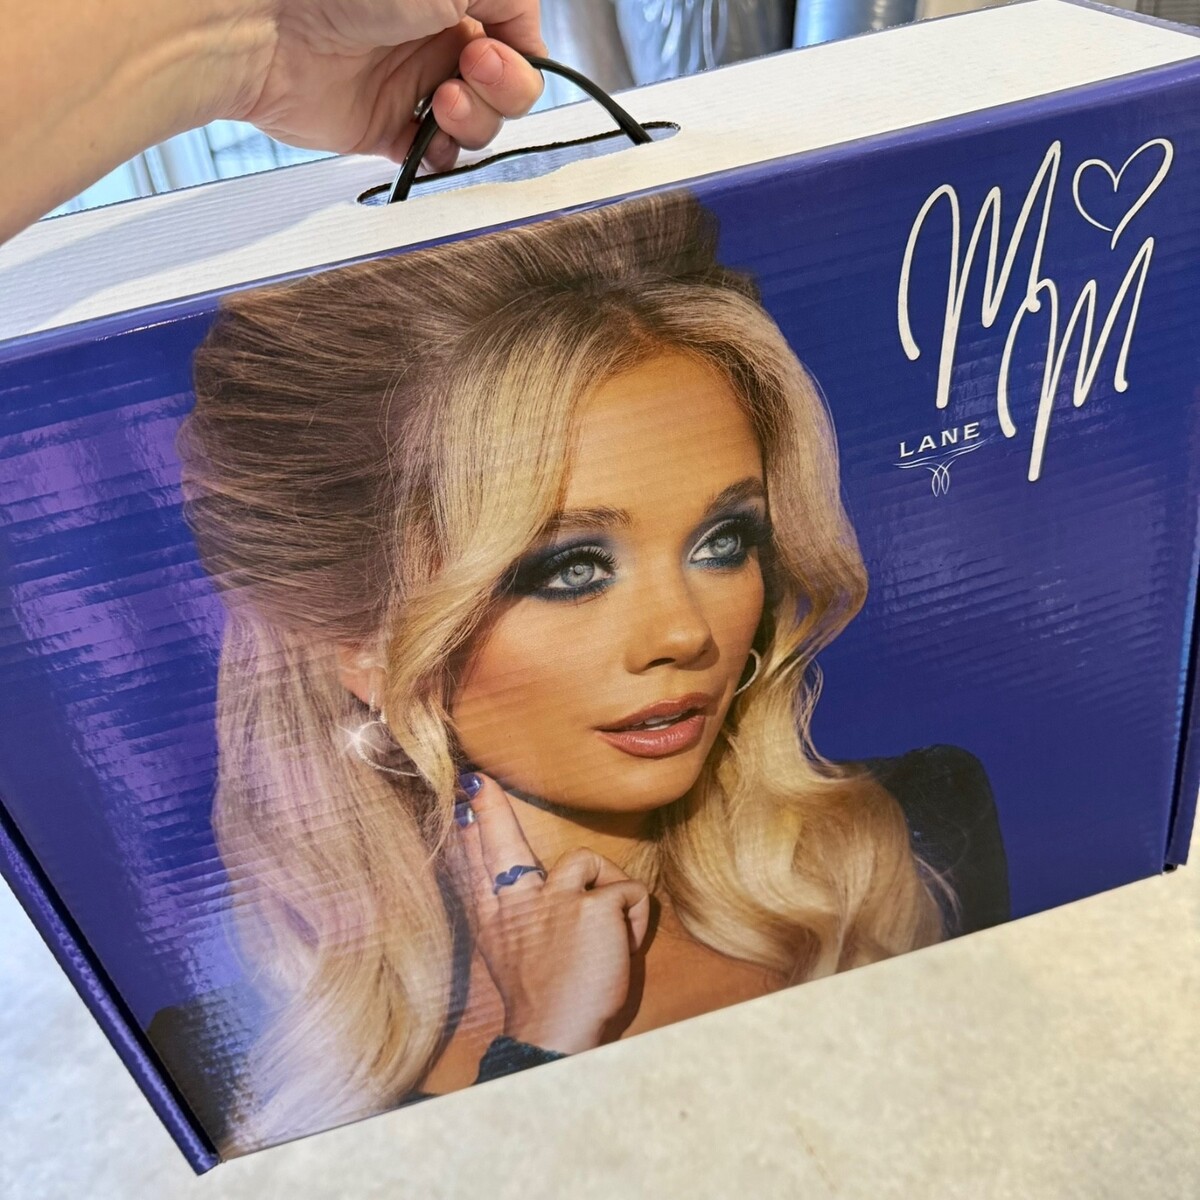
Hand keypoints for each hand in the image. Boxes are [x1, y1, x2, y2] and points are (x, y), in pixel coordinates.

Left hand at [231, 1, 547, 170]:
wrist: (267, 22)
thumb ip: (511, 0)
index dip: (521, 57)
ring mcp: (411, 85)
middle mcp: (437, 39)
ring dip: (472, 123)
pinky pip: (433, 157)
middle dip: (502, 90)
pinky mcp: (383, 127)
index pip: (520, 42)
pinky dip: (440, 157)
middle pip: (506, 89)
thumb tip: (530, 41)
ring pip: (476, 126)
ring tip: (438, 103)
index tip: (493, 48)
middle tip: (467, 69)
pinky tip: (428, 142)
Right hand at [456, 773, 650, 1054]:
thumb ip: (506, 916)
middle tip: (479, 780)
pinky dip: (635, 920)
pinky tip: (623, 948)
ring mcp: (555, 900)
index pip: (479, 861)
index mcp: (497, 918)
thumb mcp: (509, 955)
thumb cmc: (542, 1001)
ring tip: (608, 930)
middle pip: (502, 843)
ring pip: (587, 859)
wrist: (553, 1035)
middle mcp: (519, 902)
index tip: (467, 788)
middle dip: (492, 808)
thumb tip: (504, 882)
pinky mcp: (594, 907)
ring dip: (608, 890)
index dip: (473, 824)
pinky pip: (629, 893)